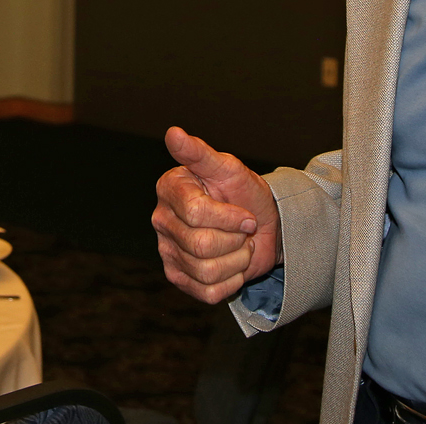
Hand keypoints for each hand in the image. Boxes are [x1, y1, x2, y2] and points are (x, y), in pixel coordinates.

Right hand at [151, 126, 280, 303]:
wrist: (263, 224)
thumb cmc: (243, 192)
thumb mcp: (228, 168)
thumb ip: (199, 153)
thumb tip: (173, 133)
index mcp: (170, 189)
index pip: (196, 213)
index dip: (229, 217)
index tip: (245, 212)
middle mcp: (162, 220)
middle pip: (201, 245)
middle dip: (235, 239)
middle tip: (243, 230)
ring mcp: (167, 251)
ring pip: (206, 271)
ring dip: (237, 261)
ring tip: (239, 246)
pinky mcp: (179, 277)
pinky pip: (208, 292)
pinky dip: (231, 281)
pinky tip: (232, 265)